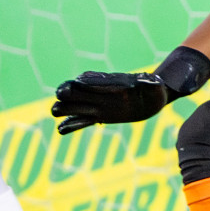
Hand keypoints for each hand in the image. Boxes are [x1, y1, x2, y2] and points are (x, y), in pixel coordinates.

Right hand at [51, 72, 169, 133]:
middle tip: (59, 97)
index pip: (97, 81)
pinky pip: (85, 121)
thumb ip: (150, 83)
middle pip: (81, 92)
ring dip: (67, 109)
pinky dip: (73, 124)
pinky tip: (60, 129)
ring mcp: (100, 105)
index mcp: (114, 84)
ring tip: (54, 111)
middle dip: (71, 94)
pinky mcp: (102, 116)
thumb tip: (152, 81)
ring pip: (78, 107)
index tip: (76, 83)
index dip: (87, 82)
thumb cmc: (155, 89)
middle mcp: (103, 94)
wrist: (153, 97)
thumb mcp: (155, 86)